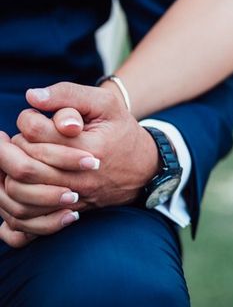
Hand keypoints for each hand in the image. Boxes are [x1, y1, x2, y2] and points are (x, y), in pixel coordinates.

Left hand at [0, 83, 158, 241]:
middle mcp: (78, 176)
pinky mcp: (67, 210)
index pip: (36, 133)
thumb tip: (32, 96)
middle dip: (13, 146)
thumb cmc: (121, 131)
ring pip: (21, 192)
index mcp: (88, 146)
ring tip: (17, 155)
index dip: (28, 119)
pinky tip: (20, 178)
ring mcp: (73, 197)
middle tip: (18, 137)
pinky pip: (29, 213)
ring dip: (11, 171)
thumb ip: (69, 94)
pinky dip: (17, 196)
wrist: (144, 168)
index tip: (35, 117)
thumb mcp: (105, 103)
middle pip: (24, 165)